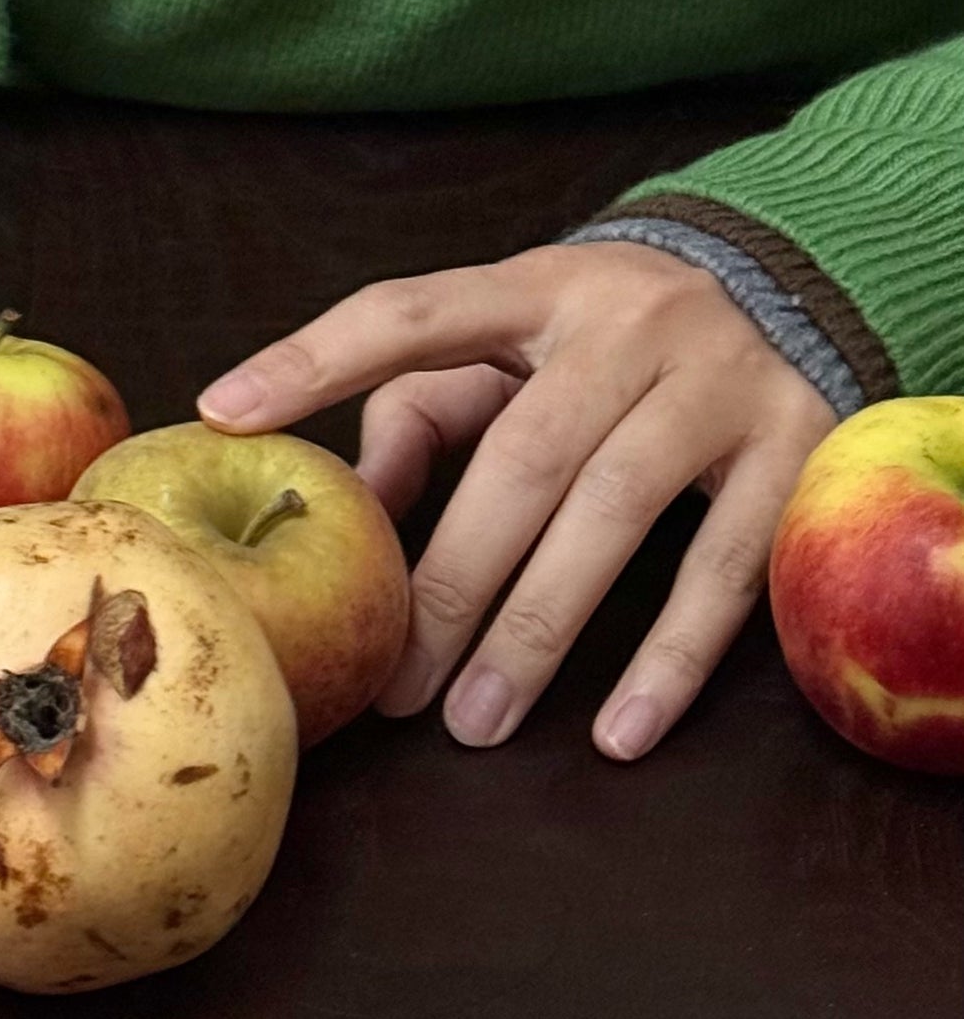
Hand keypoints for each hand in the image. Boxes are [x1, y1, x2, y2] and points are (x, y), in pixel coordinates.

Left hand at [197, 241, 836, 760]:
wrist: (783, 291)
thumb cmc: (600, 345)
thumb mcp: (511, 349)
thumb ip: (421, 412)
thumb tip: (342, 507)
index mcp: (535, 287)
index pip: (411, 313)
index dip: (315, 356)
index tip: (223, 409)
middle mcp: (626, 321)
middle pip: (523, 452)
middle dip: (451, 575)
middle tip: (394, 682)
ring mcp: (718, 379)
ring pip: (615, 509)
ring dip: (539, 627)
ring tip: (473, 719)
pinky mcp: (795, 445)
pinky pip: (728, 566)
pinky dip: (671, 658)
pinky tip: (617, 731)